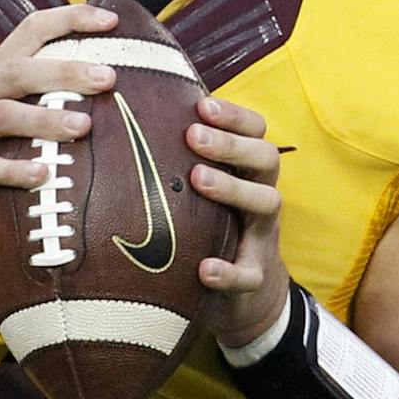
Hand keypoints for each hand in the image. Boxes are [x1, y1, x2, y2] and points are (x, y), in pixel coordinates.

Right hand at [0, 3, 120, 261]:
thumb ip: (36, 101)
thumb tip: (105, 93)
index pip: (30, 31)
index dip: (69, 19)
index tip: (111, 21)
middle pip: (20, 70)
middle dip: (66, 71)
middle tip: (108, 78)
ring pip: (3, 114)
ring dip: (45, 118)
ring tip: (84, 126)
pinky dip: (14, 170)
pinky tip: (43, 174)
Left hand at [185, 97, 288, 347]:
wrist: (242, 292)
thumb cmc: (212, 227)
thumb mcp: (204, 192)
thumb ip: (183, 160)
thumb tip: (131, 119)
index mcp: (249, 171)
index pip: (255, 131)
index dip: (235, 116)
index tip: (202, 105)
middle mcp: (261, 196)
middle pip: (266, 158)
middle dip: (231, 144)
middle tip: (194, 136)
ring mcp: (262, 235)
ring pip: (267, 203)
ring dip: (234, 189)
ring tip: (197, 180)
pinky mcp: (255, 276)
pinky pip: (250, 273)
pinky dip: (229, 272)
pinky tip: (204, 268)